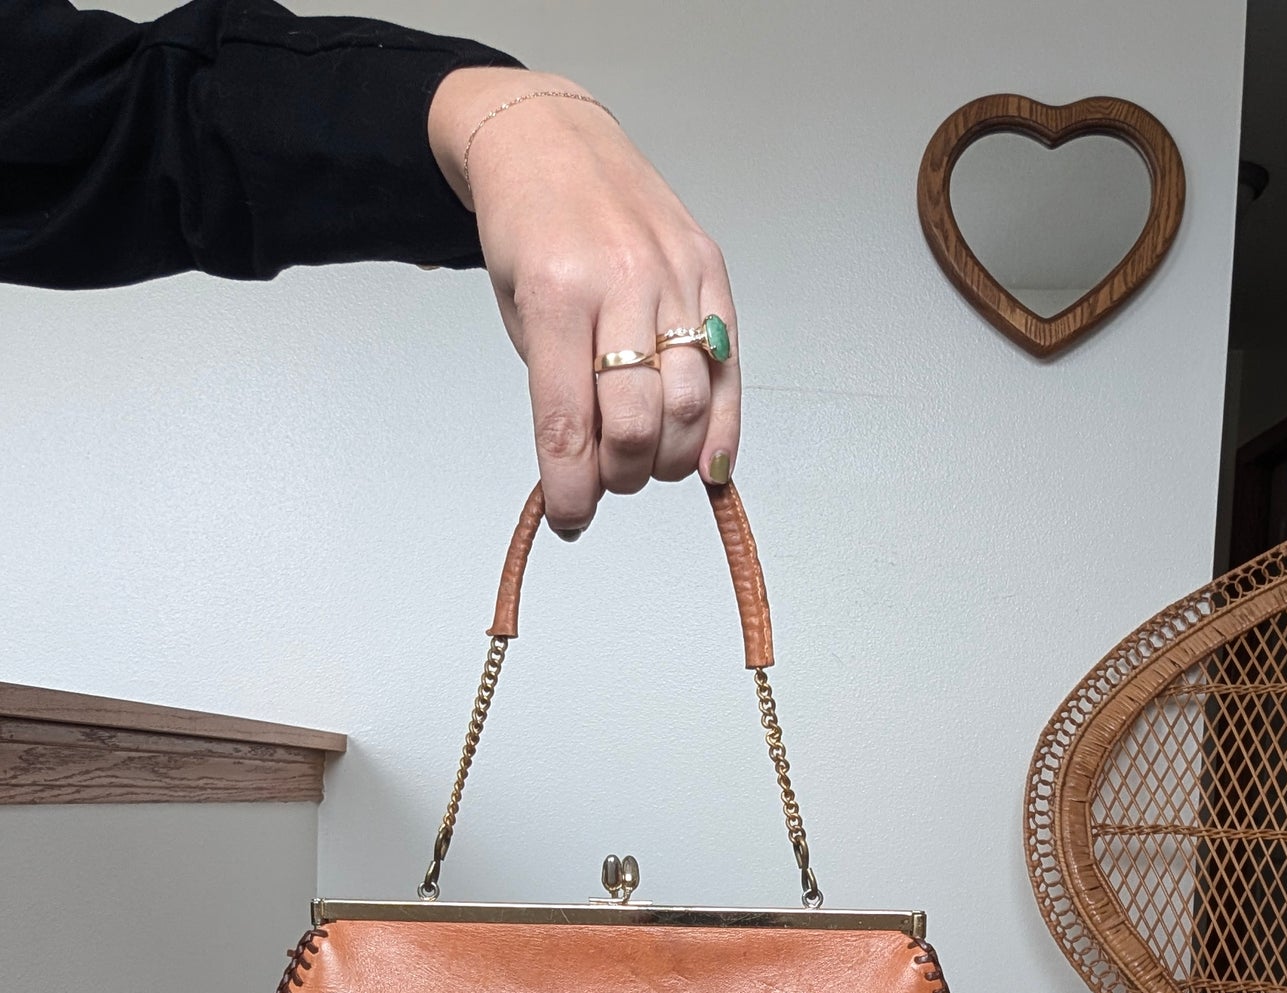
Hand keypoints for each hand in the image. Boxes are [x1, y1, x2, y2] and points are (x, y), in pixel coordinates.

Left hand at [428, 68, 740, 537]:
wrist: (553, 139)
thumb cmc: (530, 230)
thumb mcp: (520, 312)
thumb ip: (556, 387)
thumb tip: (585, 474)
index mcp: (555, 294)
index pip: (567, 421)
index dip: (571, 489)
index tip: (570, 521)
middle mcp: (620, 281)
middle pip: (637, 420)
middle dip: (622, 474)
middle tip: (610, 481)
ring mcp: (674, 272)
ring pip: (690, 402)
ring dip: (670, 458)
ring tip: (650, 464)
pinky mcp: (711, 268)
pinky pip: (727, 367)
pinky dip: (721, 428)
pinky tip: (707, 461)